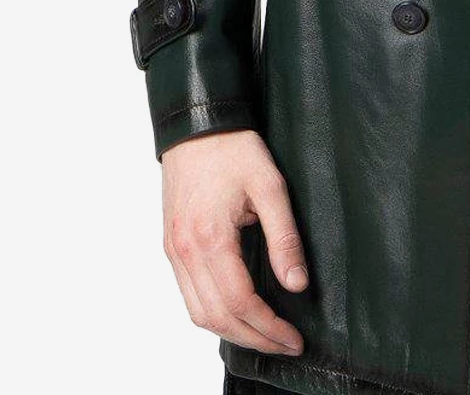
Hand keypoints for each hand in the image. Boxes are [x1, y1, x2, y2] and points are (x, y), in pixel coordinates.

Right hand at [162, 129, 309, 355]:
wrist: (196, 125)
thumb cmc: (233, 149)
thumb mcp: (270, 185)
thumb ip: (284, 237)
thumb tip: (297, 283)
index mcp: (210, 238)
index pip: (239, 302)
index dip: (268, 327)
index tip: (293, 338)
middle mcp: (185, 252)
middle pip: (217, 318)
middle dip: (253, 338)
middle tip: (285, 344)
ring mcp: (174, 251)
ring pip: (198, 313)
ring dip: (232, 332)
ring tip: (264, 335)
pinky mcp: (172, 246)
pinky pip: (189, 296)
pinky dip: (212, 314)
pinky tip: (236, 313)